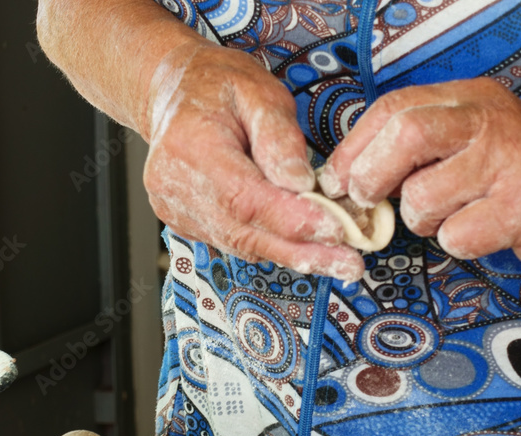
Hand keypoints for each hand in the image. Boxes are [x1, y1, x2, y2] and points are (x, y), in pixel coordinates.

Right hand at [142, 42, 365, 280]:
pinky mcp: (183, 222)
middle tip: (348, 264)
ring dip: (291, 254)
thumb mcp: (259, 91)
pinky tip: (302, 245)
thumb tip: (303, 184)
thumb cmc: (218, 86)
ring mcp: (174, 209)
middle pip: (243, 232)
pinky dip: (269, 244)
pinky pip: (232, 241)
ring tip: (336, 259)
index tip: (336, 230)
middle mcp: (173, 185)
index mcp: (190, 146)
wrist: (173, 94)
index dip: (292, 220)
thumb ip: (280, 136)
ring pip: (240, 244)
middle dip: (300, 250)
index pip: (245, 198)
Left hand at [319, 78, 520, 275]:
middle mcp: (492, 121)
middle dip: (371, 177)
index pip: (392, 109)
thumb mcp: (468, 141)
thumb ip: (414, 147)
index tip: (335, 180)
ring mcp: (513, 162)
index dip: (352, 148)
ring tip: (448, 217)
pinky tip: (480, 232)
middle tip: (367, 201)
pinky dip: (456, 244)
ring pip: (423, 197)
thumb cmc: (515, 176)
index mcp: (470, 99)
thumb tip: (342, 175)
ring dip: (420, 220)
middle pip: (406, 136)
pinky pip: (456, 236)